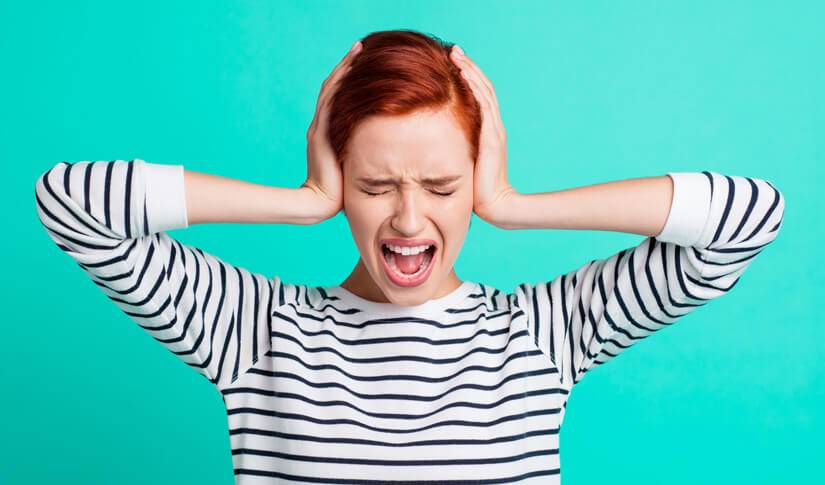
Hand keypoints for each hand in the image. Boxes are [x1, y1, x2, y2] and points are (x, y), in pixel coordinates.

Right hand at [302, 40, 362, 221]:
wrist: (320, 204)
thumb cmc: (341, 193)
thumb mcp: (356, 166)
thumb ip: (364, 151)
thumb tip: (387, 147)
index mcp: (329, 132)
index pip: (340, 97)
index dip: (351, 77)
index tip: (366, 60)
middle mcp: (322, 125)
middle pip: (335, 86)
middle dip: (349, 65)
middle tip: (363, 45)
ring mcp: (319, 127)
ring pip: (332, 88)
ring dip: (345, 67)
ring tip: (359, 49)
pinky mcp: (321, 132)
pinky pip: (331, 100)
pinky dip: (341, 82)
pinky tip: (351, 68)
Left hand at [449, 45, 518, 225]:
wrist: (495, 206)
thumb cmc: (476, 191)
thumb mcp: (462, 163)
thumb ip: (454, 150)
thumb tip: (432, 143)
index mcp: (488, 132)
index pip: (479, 96)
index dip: (468, 78)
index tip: (452, 62)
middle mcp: (494, 127)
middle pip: (483, 87)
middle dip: (467, 67)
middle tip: (453, 50)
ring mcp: (495, 130)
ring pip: (484, 91)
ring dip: (469, 70)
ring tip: (456, 55)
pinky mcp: (492, 137)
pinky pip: (484, 104)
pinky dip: (474, 86)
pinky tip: (463, 73)